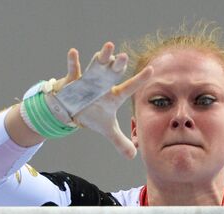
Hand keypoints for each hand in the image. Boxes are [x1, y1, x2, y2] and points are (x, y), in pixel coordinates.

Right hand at [51, 42, 153, 158]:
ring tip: (109, 47)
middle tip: (124, 57)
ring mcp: (88, 80)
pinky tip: (74, 52)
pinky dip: (73, 62)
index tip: (152, 70)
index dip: (140, 80)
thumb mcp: (107, 129)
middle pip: (113, 72)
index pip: (130, 87)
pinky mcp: (73, 81)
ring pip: (96, 66)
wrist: (71, 110)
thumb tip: (133, 156)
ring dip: (101, 57)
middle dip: (118, 64)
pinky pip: (73, 70)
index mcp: (113, 95)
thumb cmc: (92, 114)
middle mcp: (103, 84)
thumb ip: (120, 141)